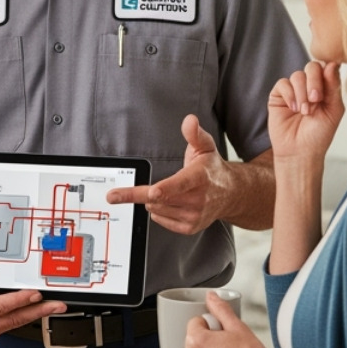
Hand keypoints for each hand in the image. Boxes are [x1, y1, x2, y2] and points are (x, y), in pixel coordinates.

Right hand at [0, 289, 67, 339]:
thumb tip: (4, 270)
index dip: (19, 300)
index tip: (35, 293)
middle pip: (13, 318)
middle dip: (38, 310)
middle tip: (56, 304)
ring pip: (15, 322)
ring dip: (36, 314)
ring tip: (54, 306)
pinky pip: (11, 323)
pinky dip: (26, 315)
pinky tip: (38, 309)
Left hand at [106, 115, 232, 233]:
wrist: (230, 194)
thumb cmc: (211, 169)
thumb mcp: (205, 147)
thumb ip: (195, 133)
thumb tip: (189, 120)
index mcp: (200, 177)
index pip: (180, 184)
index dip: (164, 188)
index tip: (151, 192)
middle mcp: (198, 199)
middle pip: (159, 198)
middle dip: (138, 193)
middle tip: (116, 192)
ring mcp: (194, 215)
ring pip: (156, 208)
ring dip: (152, 200)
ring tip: (165, 191)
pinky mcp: (190, 227)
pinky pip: (159, 219)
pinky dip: (157, 210)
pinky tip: (168, 202)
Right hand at [268, 60, 344, 162]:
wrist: (301, 151)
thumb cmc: (319, 134)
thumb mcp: (334, 110)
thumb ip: (334, 86)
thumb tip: (333, 64)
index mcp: (326, 88)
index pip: (327, 68)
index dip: (327, 72)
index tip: (328, 84)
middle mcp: (310, 86)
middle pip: (312, 67)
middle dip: (314, 82)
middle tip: (315, 100)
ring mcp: (294, 90)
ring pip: (297, 76)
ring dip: (302, 93)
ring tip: (304, 112)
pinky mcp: (278, 95)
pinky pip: (283, 84)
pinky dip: (290, 95)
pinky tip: (293, 109)